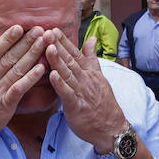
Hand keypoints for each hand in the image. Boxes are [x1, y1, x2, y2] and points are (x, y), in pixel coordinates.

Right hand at [0, 26, 47, 149]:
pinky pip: (19, 89)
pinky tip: (41, 69)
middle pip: (9, 57)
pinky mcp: (4, 106)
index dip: (7, 39)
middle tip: (39, 29)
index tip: (19, 27)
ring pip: (17, 70)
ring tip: (44, 43)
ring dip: (32, 55)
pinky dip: (30, 78)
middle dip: (25, 42)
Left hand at [45, 30, 126, 149]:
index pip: (75, 54)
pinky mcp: (76, 106)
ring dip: (57, 61)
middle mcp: (86, 80)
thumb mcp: (99, 77)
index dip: (64, 42)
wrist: (112, 128)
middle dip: (58, 46)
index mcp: (89, 73)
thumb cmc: (102, 103)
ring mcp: (81, 92)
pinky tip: (52, 75)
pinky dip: (60, 84)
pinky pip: (67, 94)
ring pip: (67, 74)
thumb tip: (91, 38)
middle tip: (47, 33)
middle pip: (70, 60)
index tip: (54, 30)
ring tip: (48, 48)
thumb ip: (91, 58)